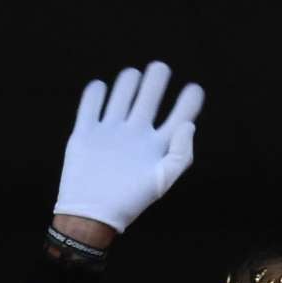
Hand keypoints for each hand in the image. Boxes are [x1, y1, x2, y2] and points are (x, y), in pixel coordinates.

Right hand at [54, 61, 203, 239]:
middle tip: (160, 69)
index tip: (195, 89)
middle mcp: (136, 135)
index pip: (178, 117)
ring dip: (128, 82)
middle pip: (149, 97)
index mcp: (157, 146)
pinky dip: (95, 93)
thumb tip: (188, 125)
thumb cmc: (129, 202)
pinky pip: (91, 105)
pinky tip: (101, 88)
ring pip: (121, 95)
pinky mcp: (86, 133)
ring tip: (132, 76)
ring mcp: (111, 132)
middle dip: (156, 80)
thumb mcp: (162, 181)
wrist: (90, 214)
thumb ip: (180, 153)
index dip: (188, 102)